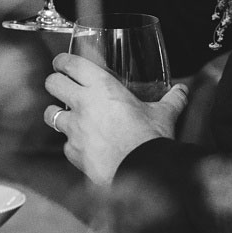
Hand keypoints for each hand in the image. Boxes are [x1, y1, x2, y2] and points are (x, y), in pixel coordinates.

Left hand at [44, 52, 188, 183]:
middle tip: (62, 85)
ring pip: (50, 113)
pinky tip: (82, 144)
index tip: (62, 62)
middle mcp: (83, 104)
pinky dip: (72, 143)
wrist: (140, 171)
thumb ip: (172, 100)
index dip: (63, 61)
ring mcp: (74, 129)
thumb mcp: (164, 114)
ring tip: (66, 115)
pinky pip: (65, 144)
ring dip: (57, 113)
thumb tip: (181, 92)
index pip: (71, 64)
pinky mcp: (73, 151)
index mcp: (103, 88)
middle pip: (52, 83)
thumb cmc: (149, 139)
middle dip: (55, 82)